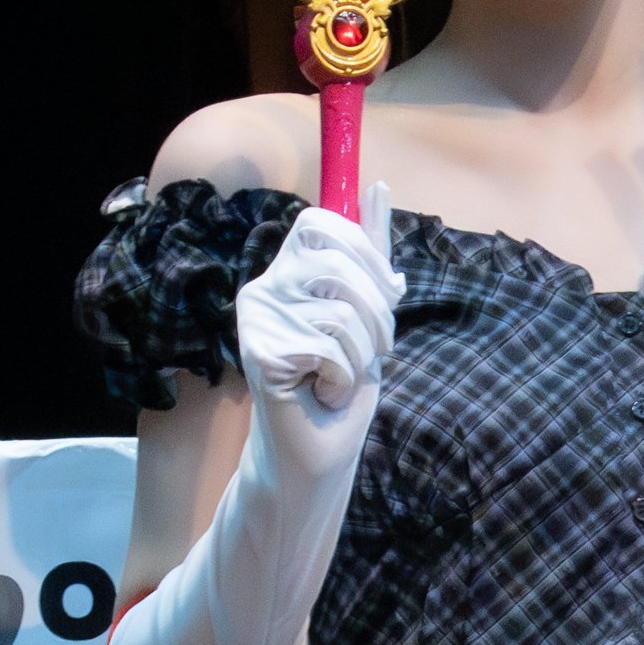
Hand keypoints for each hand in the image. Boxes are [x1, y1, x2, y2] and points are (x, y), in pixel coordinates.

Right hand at [233, 184, 397, 480]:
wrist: (317, 456)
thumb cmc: (341, 388)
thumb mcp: (367, 314)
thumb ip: (370, 256)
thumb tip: (377, 188)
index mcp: (286, 272)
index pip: (322, 222)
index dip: (364, 251)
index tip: (387, 293)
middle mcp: (263, 287)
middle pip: (337, 262)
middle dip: (376, 311)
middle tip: (376, 349)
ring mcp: (256, 320)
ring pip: (340, 312)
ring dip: (360, 356)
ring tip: (340, 378)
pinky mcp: (259, 353)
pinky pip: (328, 349)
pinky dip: (342, 380)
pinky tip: (322, 396)